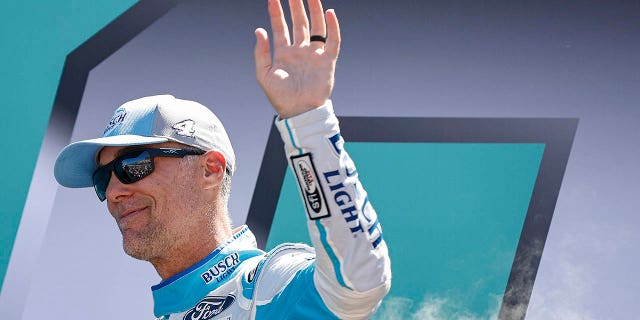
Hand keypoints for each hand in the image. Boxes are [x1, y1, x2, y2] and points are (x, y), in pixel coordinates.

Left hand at [254, 0, 340, 118]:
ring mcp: (314, 55)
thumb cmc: (280, 97)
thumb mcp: (264, 74)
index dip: (276, 12)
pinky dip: (333, 27)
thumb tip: (259, 30)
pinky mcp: (328, 61)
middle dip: (295, 5)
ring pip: (316, 27)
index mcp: (284, 53)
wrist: (300, 112)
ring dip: (314, 11)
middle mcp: (300, 51)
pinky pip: (333, 41)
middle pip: (299, 22)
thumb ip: (261, 52)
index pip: (280, 27)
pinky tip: (329, 13)